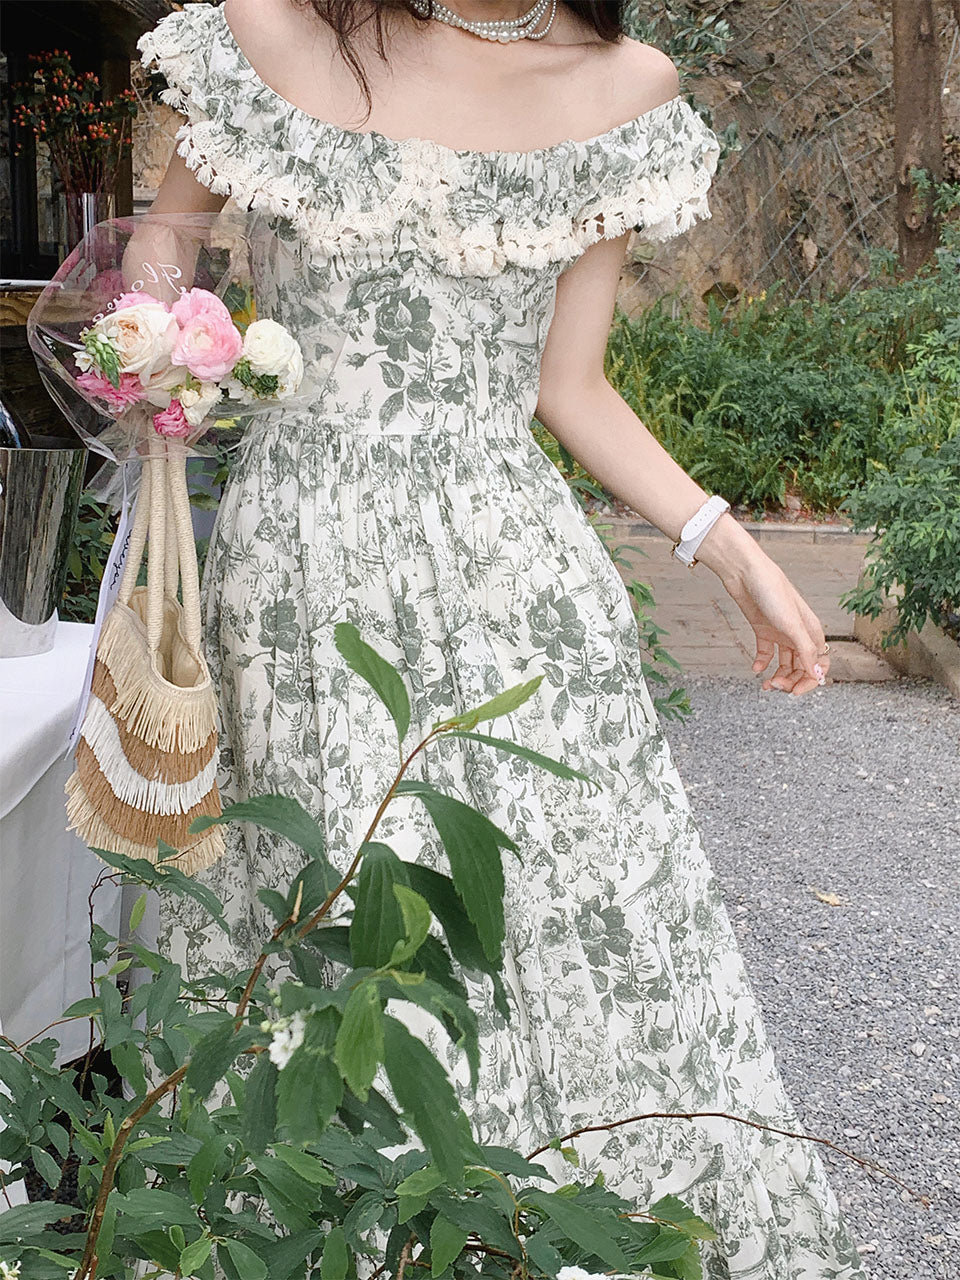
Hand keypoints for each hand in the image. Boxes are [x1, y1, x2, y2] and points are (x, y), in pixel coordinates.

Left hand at [719, 553, 829, 695]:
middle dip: (791, 681)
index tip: (794, 692)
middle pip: (801, 667)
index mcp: (812, 631)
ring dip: (778, 676)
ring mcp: (781, 632)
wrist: (745, 573)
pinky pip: (766, 654)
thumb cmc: (772, 591)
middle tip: (774, 687)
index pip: (819, 665)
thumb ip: (806, 651)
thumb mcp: (792, 624)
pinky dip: (762, 664)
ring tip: (765, 684)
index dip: (810, 681)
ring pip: (785, 663)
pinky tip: (755, 668)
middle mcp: (798, 633)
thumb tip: (818, 675)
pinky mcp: (763, 630)